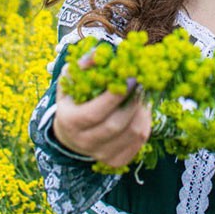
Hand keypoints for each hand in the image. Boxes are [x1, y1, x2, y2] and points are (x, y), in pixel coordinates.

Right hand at [52, 51, 151, 167]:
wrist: (71, 133)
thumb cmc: (74, 100)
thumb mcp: (72, 80)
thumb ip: (84, 65)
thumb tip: (101, 53)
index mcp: (70, 122)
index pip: (95, 113)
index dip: (116, 95)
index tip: (131, 77)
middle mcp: (84, 142)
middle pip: (116, 125)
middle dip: (134, 102)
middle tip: (143, 85)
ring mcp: (100, 154)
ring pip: (132, 134)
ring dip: (142, 112)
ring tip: (141, 97)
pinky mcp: (116, 160)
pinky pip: (139, 142)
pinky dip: (145, 124)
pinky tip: (139, 112)